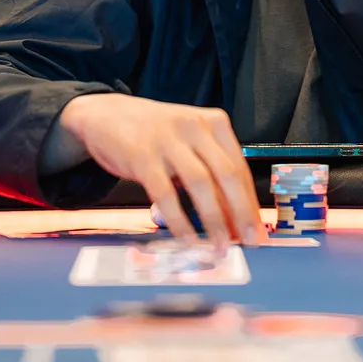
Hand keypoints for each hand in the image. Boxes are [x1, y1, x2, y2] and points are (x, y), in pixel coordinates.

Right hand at [61, 94, 263, 247]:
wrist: (105, 114)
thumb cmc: (155, 134)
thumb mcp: (188, 139)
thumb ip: (210, 167)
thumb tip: (234, 216)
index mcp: (213, 122)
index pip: (239, 166)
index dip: (250, 201)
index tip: (257, 229)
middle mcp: (194, 126)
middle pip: (227, 173)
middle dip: (242, 212)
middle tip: (249, 241)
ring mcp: (168, 140)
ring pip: (200, 184)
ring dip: (214, 220)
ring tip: (220, 246)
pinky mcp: (142, 156)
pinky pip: (166, 194)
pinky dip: (179, 221)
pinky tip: (188, 240)